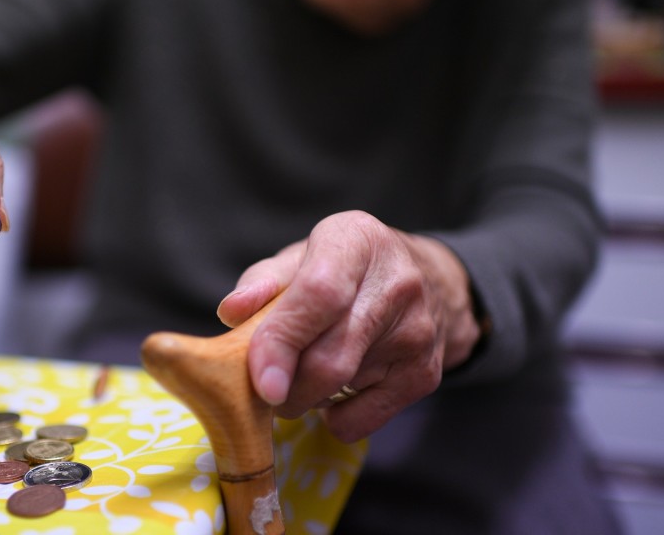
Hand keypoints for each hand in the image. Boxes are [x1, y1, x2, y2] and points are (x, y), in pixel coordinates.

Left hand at [216, 210, 480, 442]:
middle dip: (284, 388)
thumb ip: (262, 282)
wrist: (432, 282)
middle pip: (329, 359)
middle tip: (263, 386)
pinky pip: (360, 421)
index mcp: (357, 242)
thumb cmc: (345, 269)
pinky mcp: (425, 374)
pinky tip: (336, 388)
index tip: (260, 381)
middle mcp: (397, 284)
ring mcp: (416, 333)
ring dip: (305, 396)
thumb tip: (231, 312)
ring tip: (304, 370)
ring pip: (339, 391)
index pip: (319, 295)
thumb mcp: (302, 257)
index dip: (283, 341)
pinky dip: (333, 417)